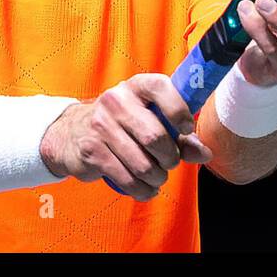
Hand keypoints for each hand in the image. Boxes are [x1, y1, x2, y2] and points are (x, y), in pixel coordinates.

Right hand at [38, 74, 212, 200]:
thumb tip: (205, 153)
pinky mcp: (91, 151)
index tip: (186, 128)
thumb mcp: (150, 120)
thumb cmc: (123, 125)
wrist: (71, 133)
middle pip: (154, 137)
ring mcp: (101, 125)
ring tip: (157, 176)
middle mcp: (116, 101)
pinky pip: (127, 179)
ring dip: (157, 177)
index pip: (160, 87)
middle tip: (170, 162)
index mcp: (136, 86)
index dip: (178, 109)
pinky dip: (143, 190)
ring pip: (143, 164)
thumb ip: (180, 136)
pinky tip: (145, 188)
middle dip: (170, 157)